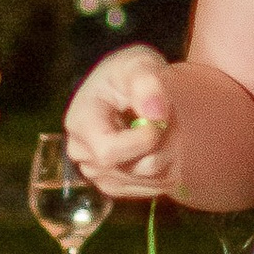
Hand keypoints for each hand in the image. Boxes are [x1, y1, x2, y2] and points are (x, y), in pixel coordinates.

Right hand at [66, 44, 175, 200]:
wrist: (127, 88)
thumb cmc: (129, 73)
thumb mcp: (138, 63)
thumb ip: (147, 82)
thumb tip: (156, 115)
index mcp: (79, 123)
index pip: (109, 152)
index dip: (144, 141)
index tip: (163, 117)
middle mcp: (81, 152)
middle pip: (130, 170)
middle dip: (163, 148)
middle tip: (173, 122)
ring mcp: (95, 171)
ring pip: (144, 182)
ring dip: (168, 158)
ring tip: (168, 130)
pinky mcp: (113, 183)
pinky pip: (147, 190)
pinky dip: (165, 171)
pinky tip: (164, 147)